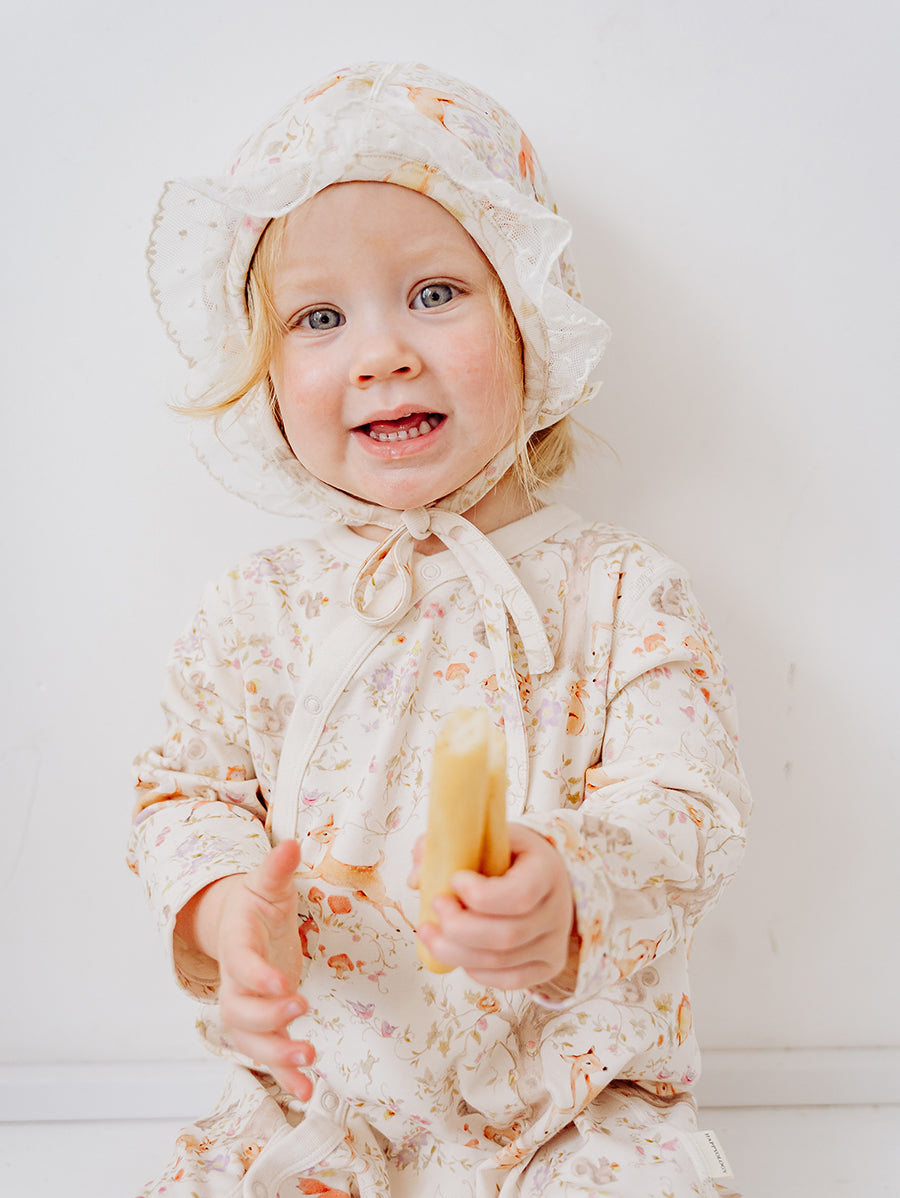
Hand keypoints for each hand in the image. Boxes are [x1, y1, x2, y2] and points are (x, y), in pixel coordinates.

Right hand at [177, 839, 314, 1099]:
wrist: (240, 926)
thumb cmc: (256, 905)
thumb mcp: (267, 884)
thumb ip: (277, 869)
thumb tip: (290, 845)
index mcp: (237, 945)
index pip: (241, 964)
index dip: (259, 976)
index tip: (285, 981)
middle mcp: (236, 983)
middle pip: (239, 1012)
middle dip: (268, 1018)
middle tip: (300, 1010)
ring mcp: (248, 1008)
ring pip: (250, 1042)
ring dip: (276, 1055)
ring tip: (307, 1060)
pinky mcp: (265, 1025)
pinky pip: (268, 1057)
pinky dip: (285, 1076)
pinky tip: (307, 1092)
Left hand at [411, 824, 576, 988]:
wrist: (546, 877)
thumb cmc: (512, 856)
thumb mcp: (490, 837)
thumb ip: (450, 845)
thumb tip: (417, 878)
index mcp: (547, 871)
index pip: (520, 894)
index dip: (481, 895)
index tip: (455, 878)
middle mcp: (557, 912)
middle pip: (507, 935)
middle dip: (460, 927)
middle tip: (435, 906)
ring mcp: (553, 945)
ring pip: (501, 961)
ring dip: (455, 951)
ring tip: (429, 931)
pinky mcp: (544, 968)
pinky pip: (506, 980)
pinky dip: (473, 969)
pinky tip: (455, 950)